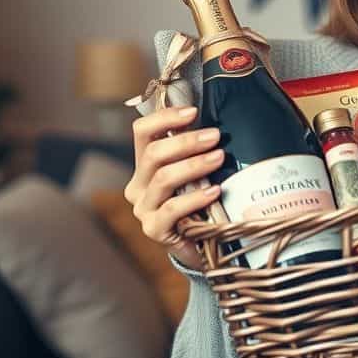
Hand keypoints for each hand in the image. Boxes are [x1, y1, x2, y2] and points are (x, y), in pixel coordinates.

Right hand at [124, 105, 224, 270]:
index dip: (165, 117)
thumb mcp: (196, 173)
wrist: (200, 245)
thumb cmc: (201, 202)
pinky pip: (173, 209)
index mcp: (144, 165)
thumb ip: (196, 151)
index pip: (142, 132)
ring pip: (164, 178)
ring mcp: (143, 209)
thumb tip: (218, 122)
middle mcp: (138, 185)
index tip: (194, 111)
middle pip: (154, 153)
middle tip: (215, 136)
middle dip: (187, 141)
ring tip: (219, 157)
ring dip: (194, 165)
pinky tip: (215, 191)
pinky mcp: (153, 229)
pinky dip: (196, 197)